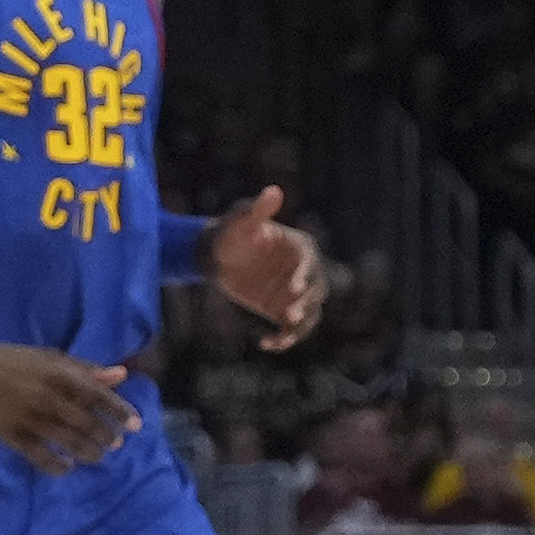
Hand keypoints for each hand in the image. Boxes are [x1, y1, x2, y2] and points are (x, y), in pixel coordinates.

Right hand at [0, 334, 136, 466]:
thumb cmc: (14, 360)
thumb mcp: (51, 358)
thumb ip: (86, 368)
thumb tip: (122, 376)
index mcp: (59, 373)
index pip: (100, 396)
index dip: (121, 412)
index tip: (136, 426)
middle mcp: (48, 396)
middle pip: (88, 424)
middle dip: (108, 437)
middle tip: (115, 444)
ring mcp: (30, 418)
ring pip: (70, 443)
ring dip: (90, 453)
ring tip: (96, 456)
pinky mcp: (12, 436)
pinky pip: (42, 458)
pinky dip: (59, 467)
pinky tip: (67, 467)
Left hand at [203, 185, 328, 348]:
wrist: (217, 256)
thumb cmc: (231, 232)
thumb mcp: (241, 220)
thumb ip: (257, 209)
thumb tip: (273, 191)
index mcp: (301, 247)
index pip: (310, 262)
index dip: (304, 275)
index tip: (292, 288)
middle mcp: (304, 271)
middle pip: (316, 290)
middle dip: (306, 303)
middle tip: (290, 314)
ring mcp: (297, 293)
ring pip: (311, 313)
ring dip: (301, 325)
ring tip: (282, 336)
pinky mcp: (285, 310)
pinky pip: (293, 329)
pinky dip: (285, 339)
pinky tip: (266, 343)